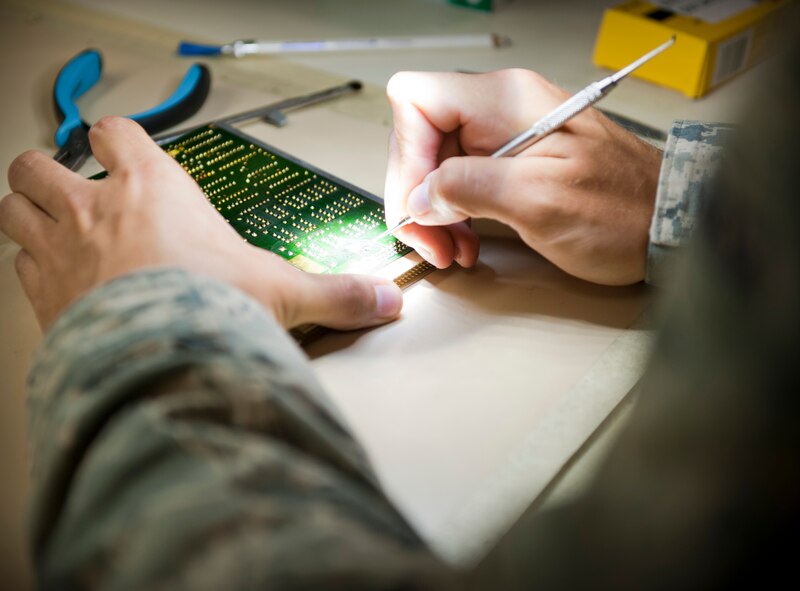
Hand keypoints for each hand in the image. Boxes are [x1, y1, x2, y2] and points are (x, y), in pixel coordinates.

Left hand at [0, 117, 401, 330]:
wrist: (156, 361)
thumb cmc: (208, 310)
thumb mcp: (283, 295)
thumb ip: (336, 295)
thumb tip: (385, 300)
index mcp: (153, 190)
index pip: (117, 135)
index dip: (117, 139)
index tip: (125, 149)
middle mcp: (97, 210)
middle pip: (42, 163)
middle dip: (50, 171)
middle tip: (71, 188)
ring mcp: (62, 250)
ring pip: (16, 205)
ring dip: (29, 212)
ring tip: (50, 226)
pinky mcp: (44, 294)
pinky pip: (17, 264)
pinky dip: (30, 267)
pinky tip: (53, 281)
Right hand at [385, 69, 662, 284]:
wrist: (665, 225)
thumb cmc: (622, 212)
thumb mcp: (539, 201)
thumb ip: (469, 189)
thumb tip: (421, 196)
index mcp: (505, 101)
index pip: (416, 100)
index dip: (406, 154)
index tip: (419, 201)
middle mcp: (502, 108)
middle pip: (421, 137)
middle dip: (417, 194)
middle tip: (430, 239)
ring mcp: (507, 133)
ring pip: (437, 163)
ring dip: (434, 210)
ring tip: (451, 248)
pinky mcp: (514, 160)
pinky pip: (462, 179)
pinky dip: (455, 213)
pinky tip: (466, 239)